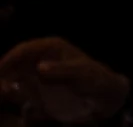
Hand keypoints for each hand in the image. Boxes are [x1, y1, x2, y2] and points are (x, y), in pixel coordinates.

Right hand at [0, 39, 129, 122]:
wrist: (101, 95)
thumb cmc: (94, 78)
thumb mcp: (80, 73)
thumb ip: (60, 70)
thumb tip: (39, 68)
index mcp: (51, 47)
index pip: (25, 49)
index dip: (9, 59)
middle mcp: (42, 58)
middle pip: (16, 63)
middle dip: (5, 73)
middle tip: (1, 88)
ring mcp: (39, 74)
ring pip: (15, 77)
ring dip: (8, 85)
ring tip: (5, 94)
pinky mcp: (39, 89)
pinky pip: (21, 92)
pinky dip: (15, 96)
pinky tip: (19, 106)